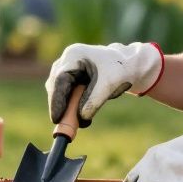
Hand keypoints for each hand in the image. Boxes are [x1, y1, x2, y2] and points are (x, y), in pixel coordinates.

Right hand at [45, 42, 162, 126]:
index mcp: (74, 55)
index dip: (57, 100)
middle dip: (60, 106)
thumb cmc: (119, 69)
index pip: (59, 80)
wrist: (126, 64)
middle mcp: (67, 60)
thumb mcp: (109, 85)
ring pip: (59, 91)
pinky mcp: (69, 77)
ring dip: (67, 107)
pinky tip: (83, 113)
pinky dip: (72, 105)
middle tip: (67, 126)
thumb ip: (94, 100)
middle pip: (55, 86)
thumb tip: (81, 117)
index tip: (57, 118)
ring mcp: (66, 68)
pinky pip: (66, 94)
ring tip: (81, 120)